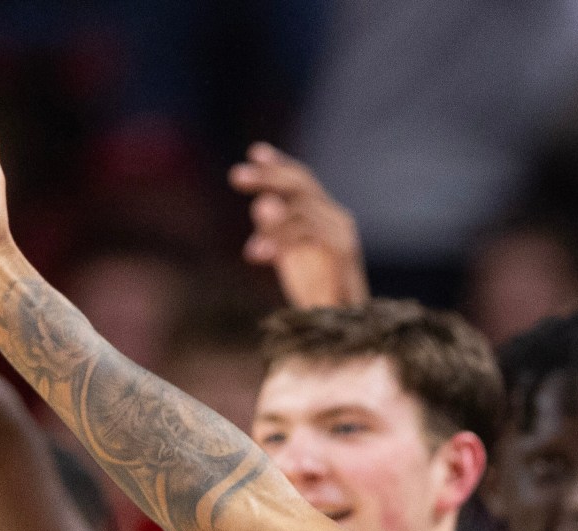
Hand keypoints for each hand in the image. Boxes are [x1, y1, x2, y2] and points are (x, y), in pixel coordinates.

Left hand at [231, 143, 368, 308]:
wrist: (340, 330)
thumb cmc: (314, 294)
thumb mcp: (288, 255)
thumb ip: (274, 230)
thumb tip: (261, 203)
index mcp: (325, 215)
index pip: (301, 179)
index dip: (278, 163)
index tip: (255, 152)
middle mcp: (337, 218)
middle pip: (300, 183)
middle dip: (266, 177)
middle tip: (235, 176)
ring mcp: (342, 233)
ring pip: (300, 208)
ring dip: (270, 223)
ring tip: (251, 252)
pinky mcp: (342, 251)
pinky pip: (306, 232)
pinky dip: (279, 239)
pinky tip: (257, 254)